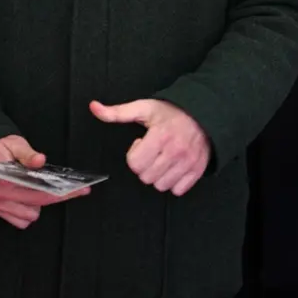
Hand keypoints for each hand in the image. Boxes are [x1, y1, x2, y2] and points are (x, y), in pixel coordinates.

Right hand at [0, 136, 89, 229]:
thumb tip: (40, 161)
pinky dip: (28, 213)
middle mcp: (1, 198)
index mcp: (5, 180)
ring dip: (38, 205)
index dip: (63, 192)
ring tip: (41, 189)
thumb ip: (26, 153)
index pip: (41, 191)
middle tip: (73, 189)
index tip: (82, 190)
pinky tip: (30, 199)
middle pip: (40, 204)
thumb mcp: (12, 143)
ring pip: (30, 216)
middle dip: (58, 197)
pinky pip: (20, 222)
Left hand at [90, 99, 209, 196]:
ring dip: (158, 175)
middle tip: (152, 152)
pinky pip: (177, 190)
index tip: (142, 143)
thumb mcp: (143, 108)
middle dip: (145, 166)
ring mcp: (188, 163)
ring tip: (162, 159)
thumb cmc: (170, 112)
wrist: (203, 114)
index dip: (134, 154)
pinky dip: (173, 182)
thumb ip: (117, 112)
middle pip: (146, 177)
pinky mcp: (197, 171)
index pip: (135, 163)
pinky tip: (173, 167)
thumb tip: (94, 107)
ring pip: (160, 186)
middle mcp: (175, 151)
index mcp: (160, 136)